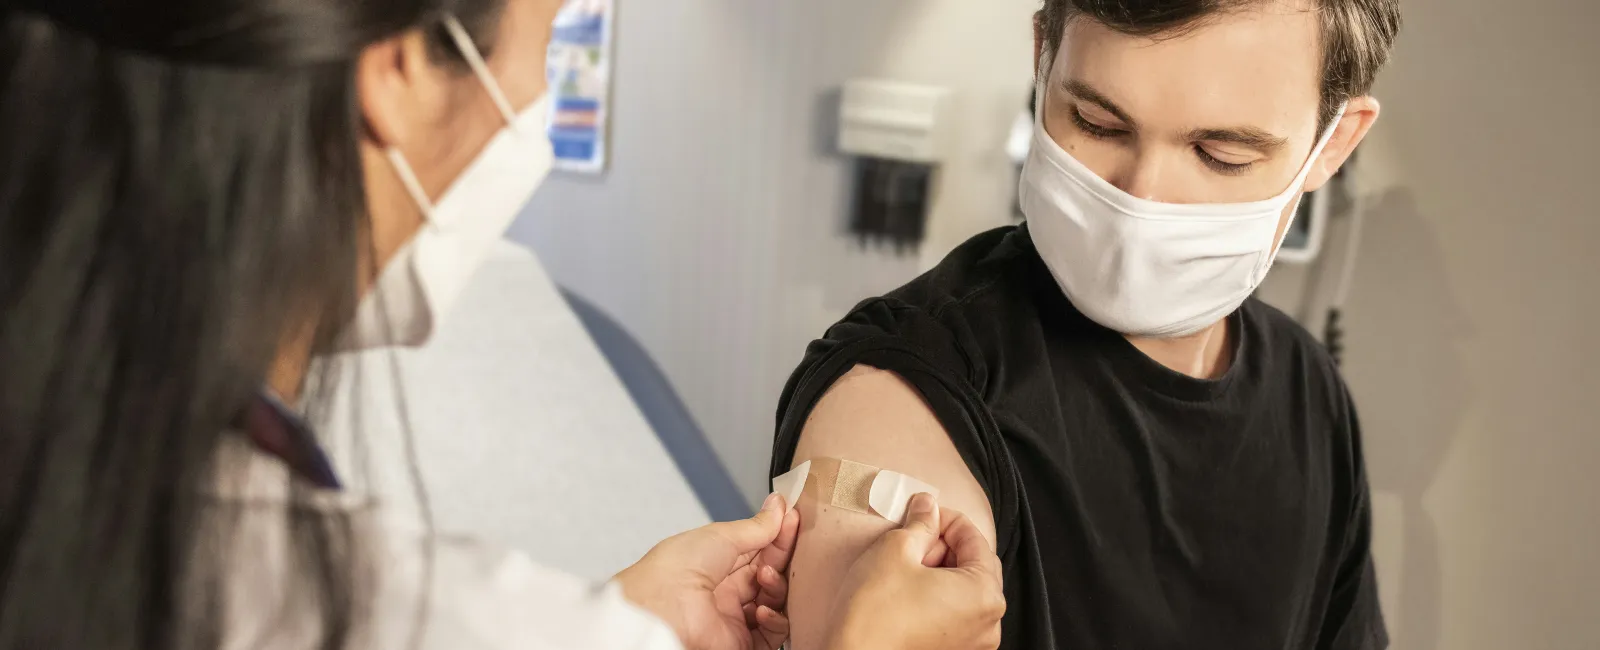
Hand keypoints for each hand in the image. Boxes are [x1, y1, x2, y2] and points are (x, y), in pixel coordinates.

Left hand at [615, 493, 800, 649]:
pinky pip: (773, 634)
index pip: (758, 549)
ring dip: (778, 586)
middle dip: (781, 557)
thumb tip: (778, 508)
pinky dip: (775, 620)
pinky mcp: (741, 643)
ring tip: (766, 576)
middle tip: (791, 540)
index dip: (777, 535)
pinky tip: (763, 608)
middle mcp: (726, 592)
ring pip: (775, 602)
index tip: (793, 518)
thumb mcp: (720, 536)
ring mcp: (734, 618)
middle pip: (770, 574)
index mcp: (716, 564)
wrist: (659, 608)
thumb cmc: (675, 569)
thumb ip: (755, 527)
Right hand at [826, 493, 1005, 649]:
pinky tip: (908, 589)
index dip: (947, 519)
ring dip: (940, 570)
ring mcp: (972, 644)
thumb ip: (920, 523)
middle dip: (944, 546)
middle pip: (974, 566)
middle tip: (912, 538)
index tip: (924, 512)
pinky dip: (937, 596)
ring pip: (963, 591)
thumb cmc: (874, 613)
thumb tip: (928, 507)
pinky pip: (954, 614)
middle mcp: (988, 623)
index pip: (975, 539)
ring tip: (907, 564)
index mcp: (985, 594)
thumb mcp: (895, 550)